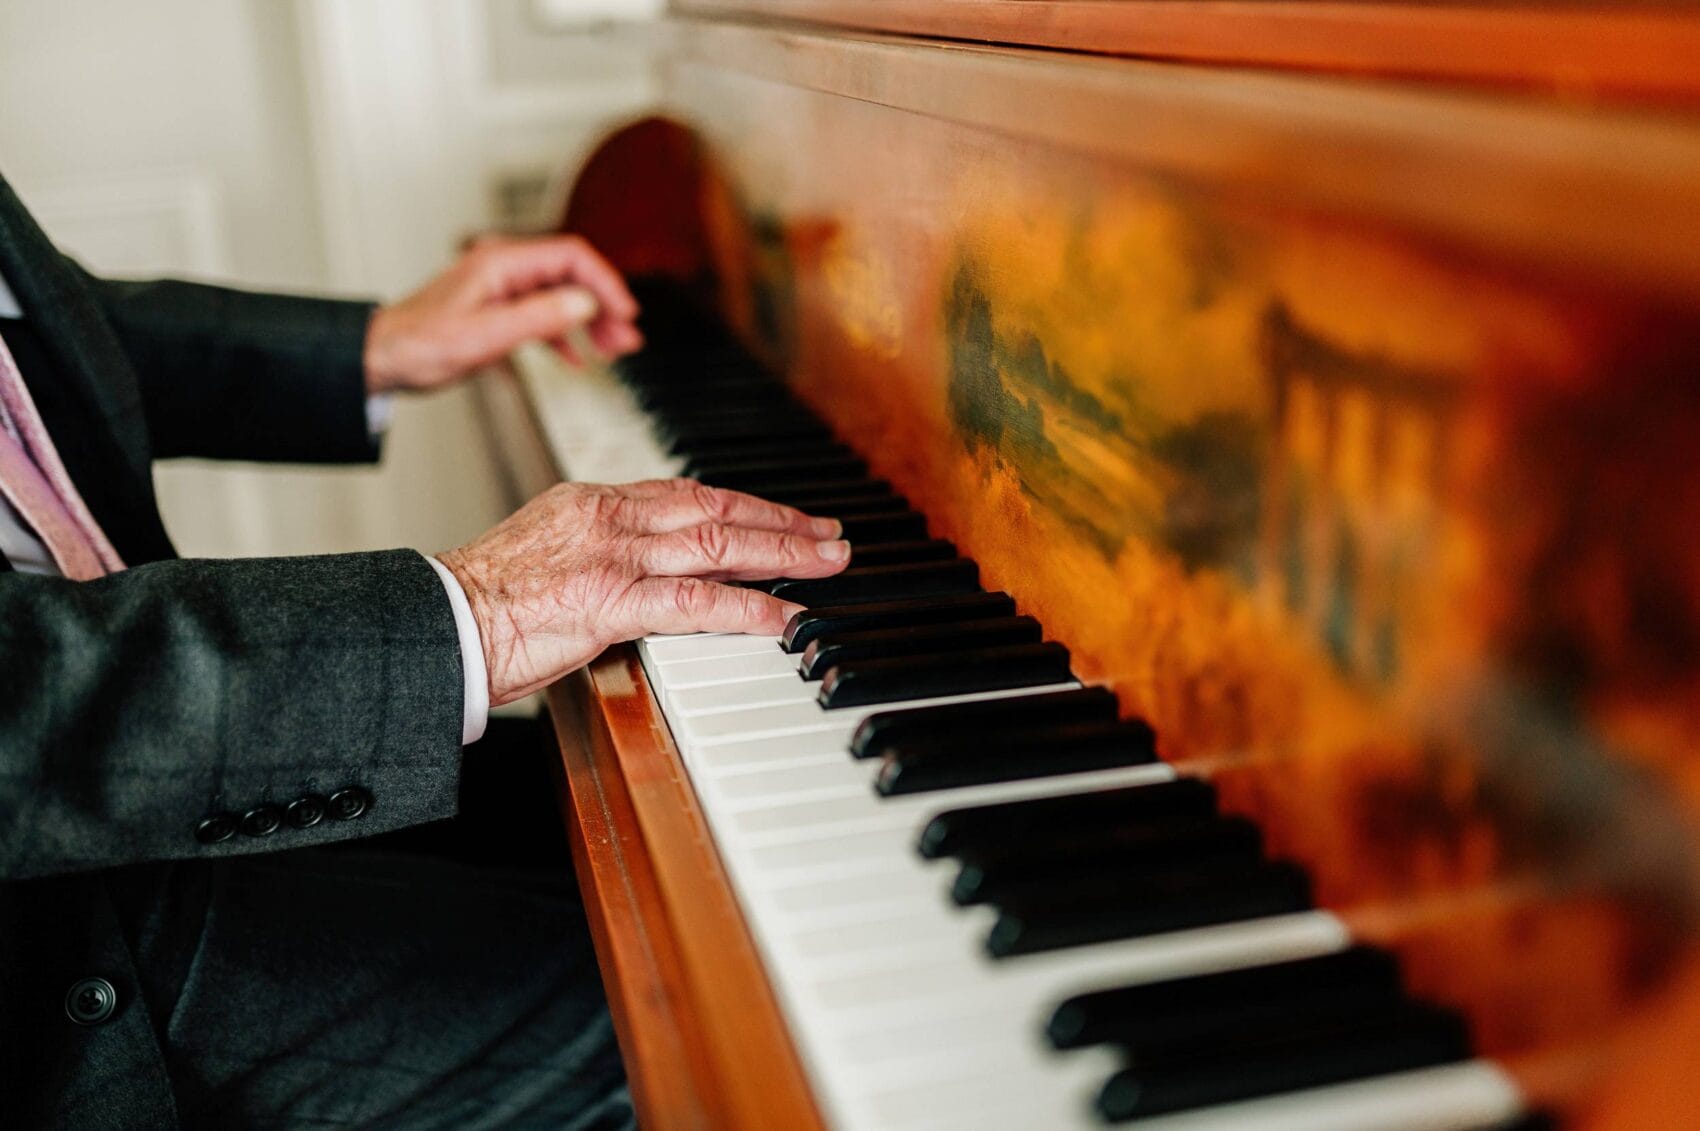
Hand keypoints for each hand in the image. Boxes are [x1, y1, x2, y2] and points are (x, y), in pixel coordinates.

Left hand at [363, 234, 643, 394]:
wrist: (381, 359)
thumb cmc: (418, 345)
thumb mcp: (485, 335)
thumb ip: (539, 317)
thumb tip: (585, 303)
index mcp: (501, 263)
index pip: (571, 258)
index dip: (605, 283)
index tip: (626, 313)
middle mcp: (503, 269)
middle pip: (571, 275)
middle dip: (605, 305)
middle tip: (628, 337)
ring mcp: (500, 288)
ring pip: (561, 296)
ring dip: (590, 321)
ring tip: (614, 348)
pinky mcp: (496, 310)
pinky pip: (542, 315)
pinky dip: (564, 334)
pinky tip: (578, 358)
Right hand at [438, 479, 849, 705]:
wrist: (436, 623)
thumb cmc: (479, 601)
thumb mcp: (546, 553)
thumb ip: (598, 551)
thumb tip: (645, 573)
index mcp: (592, 501)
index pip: (687, 493)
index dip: (744, 504)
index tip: (781, 515)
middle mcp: (609, 517)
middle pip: (717, 509)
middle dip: (782, 521)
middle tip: (831, 533)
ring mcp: (612, 557)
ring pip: (719, 544)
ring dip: (784, 552)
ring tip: (830, 560)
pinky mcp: (609, 602)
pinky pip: (695, 602)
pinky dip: (749, 607)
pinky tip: (786, 614)